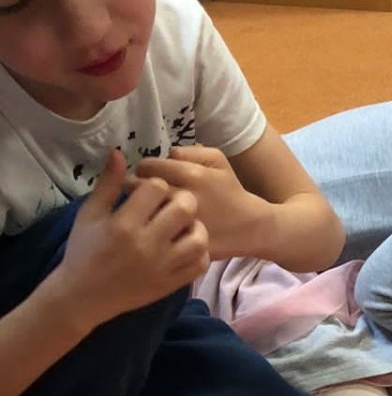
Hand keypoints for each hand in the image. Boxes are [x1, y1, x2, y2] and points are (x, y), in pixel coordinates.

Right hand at [57, 149, 209, 325]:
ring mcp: (162, 266)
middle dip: (180, 199)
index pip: (157, 187)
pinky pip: (200, 263)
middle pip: (185, 207)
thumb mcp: (89, 214)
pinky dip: (199, 251)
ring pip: (199, 236)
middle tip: (170, 204)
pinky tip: (186, 246)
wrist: (83, 295)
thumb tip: (118, 153)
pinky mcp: (171, 284)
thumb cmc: (84, 250)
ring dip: (194, 226)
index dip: (154, 184)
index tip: (147, 193)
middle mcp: (146, 244)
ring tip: (181, 226)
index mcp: (124, 223)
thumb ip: (107, 184)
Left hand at [135, 144, 265, 258]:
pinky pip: (152, 233)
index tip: (150, 177)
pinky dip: (151, 231)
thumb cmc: (230, 191)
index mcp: (191, 174)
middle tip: (145, 195)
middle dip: (137, 189)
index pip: (146, 166)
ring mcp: (181, 223)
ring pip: (141, 212)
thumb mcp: (218, 160)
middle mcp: (183, 197)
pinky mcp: (181, 244)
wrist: (250, 228)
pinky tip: (158, 230)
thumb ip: (189, 151)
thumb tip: (164, 155)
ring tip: (148, 211)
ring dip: (140, 210)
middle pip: (137, 188)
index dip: (145, 170)